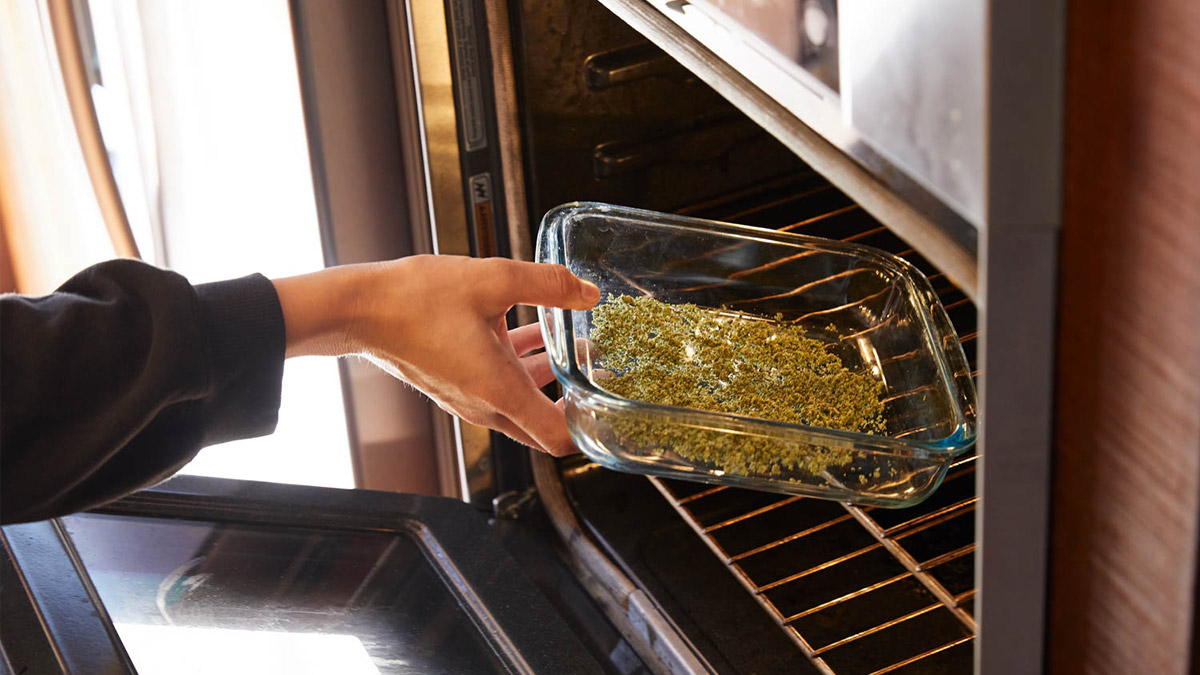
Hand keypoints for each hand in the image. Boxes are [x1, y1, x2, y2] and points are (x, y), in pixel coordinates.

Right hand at [271, 255, 600, 455]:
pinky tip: (529, 330)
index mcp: (499, 392)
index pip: (558, 439)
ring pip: (521, 400)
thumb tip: (586, 292)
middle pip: (543, 423)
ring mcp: (466, 398)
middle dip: (575, 400)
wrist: (360, 309)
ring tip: (574, 344)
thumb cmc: (414, 300)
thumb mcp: (492, 279)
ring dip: (547, 378)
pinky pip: (497, 384)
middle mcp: (484, 406)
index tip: (610, 410)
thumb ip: (547, 284)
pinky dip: (519, 366)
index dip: (590, 431)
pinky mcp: (453, 384)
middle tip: (599, 373)